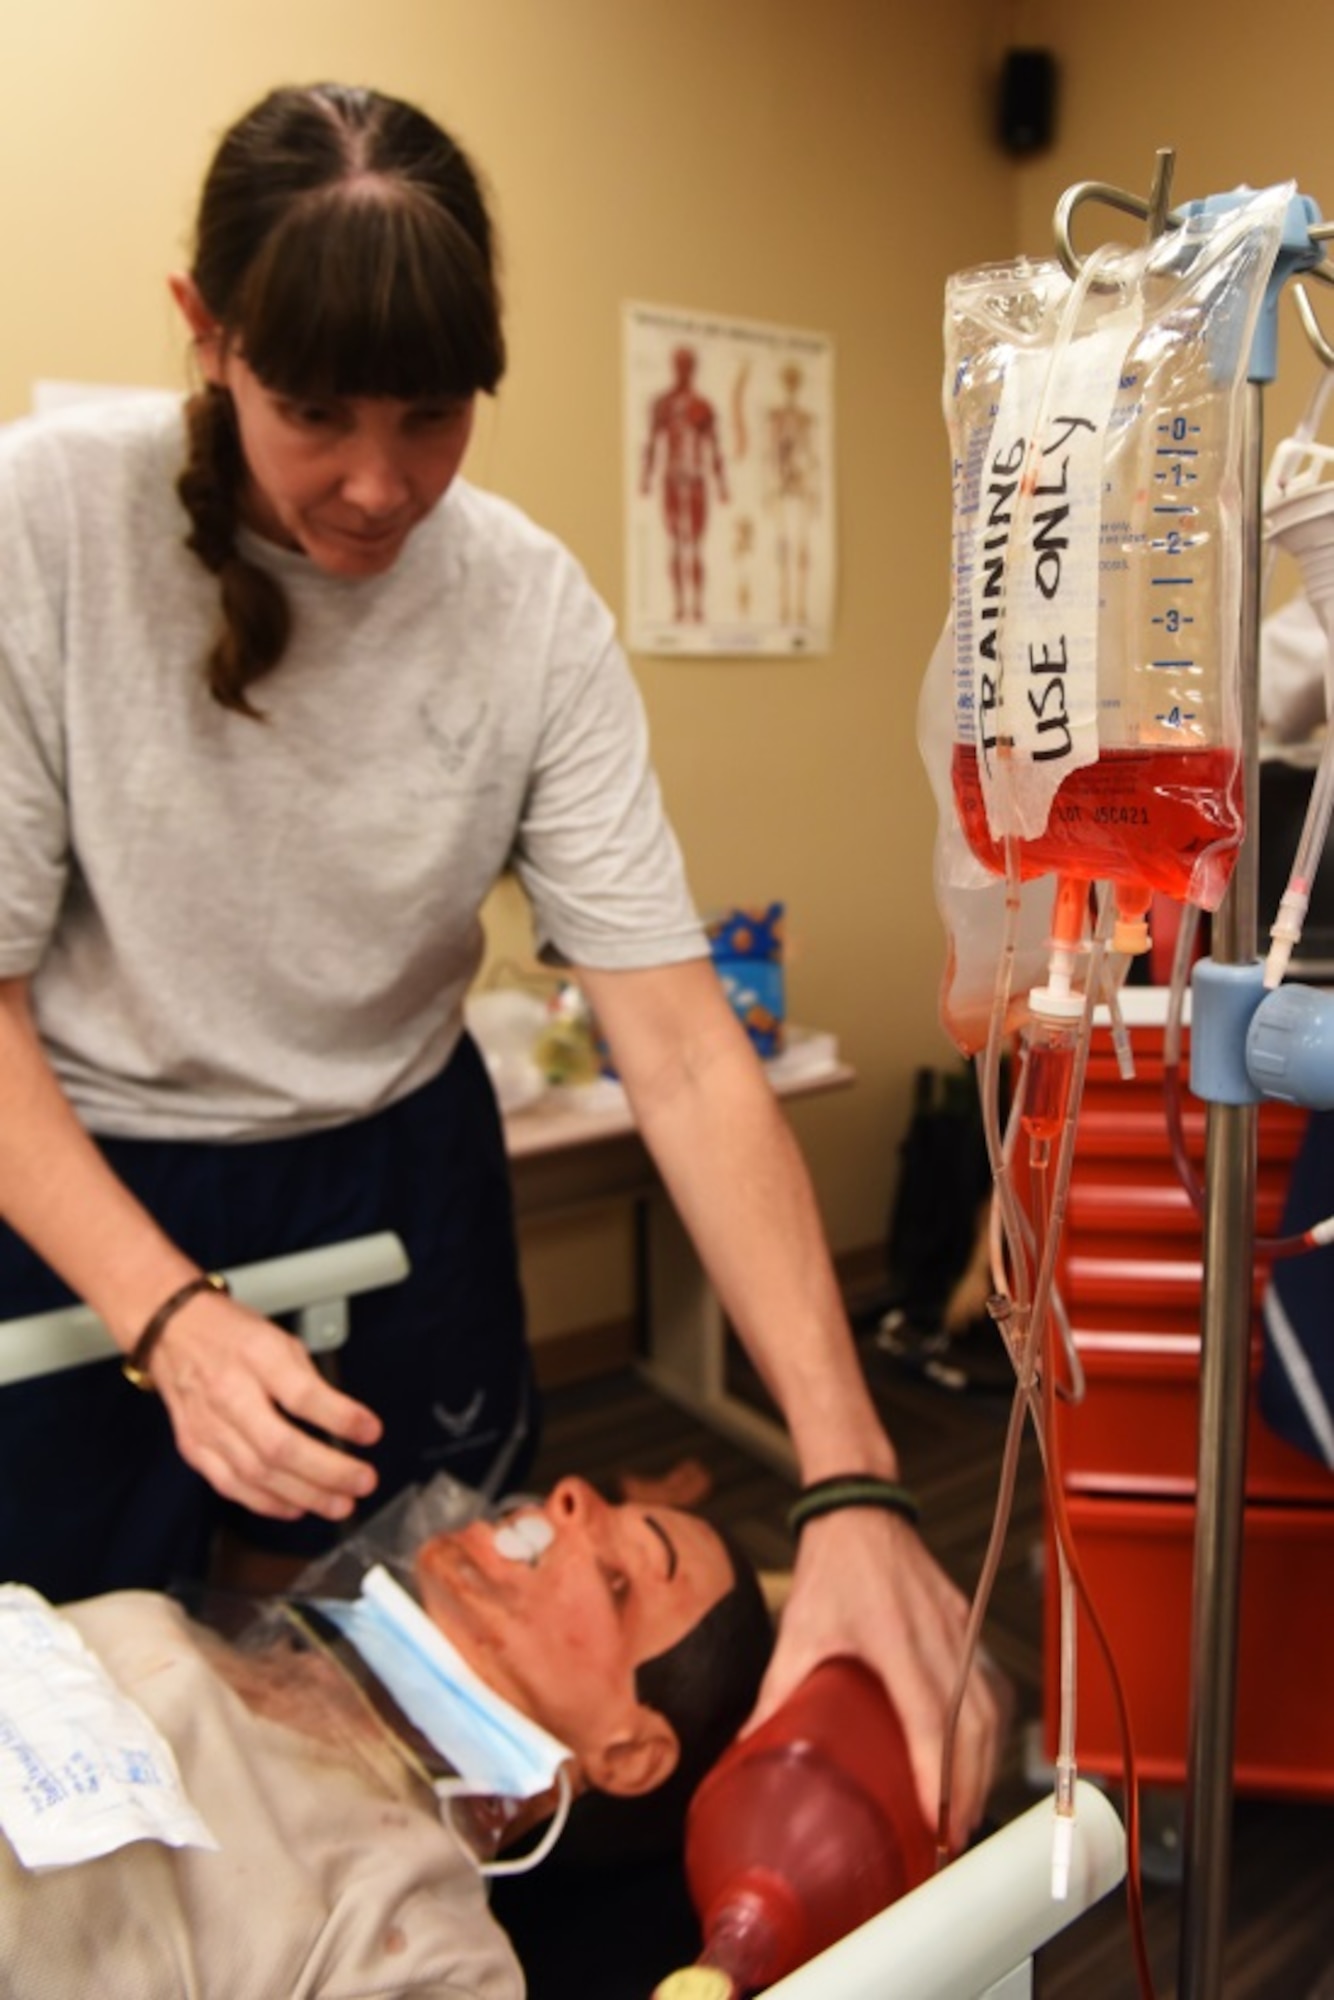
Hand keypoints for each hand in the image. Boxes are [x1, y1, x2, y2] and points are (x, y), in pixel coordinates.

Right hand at [146, 1287, 382, 1520]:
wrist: (173, 1332)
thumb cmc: (233, 1335)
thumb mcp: (280, 1339)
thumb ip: (309, 1380)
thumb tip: (345, 1423)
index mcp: (257, 1357)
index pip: (302, 1395)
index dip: (341, 1417)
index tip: (371, 1432)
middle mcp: (229, 1393)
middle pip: (280, 1446)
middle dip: (328, 1472)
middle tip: (362, 1482)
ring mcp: (208, 1426)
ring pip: (258, 1474)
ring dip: (306, 1496)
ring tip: (340, 1503)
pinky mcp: (195, 1448)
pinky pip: (233, 1486)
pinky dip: (268, 1503)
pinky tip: (297, 1506)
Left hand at [746, 1507, 1001, 1850]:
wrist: (861, 1509)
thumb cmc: (831, 1567)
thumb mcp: (798, 1629)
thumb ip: (777, 1689)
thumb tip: (750, 1746)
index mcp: (895, 1639)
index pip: (930, 1717)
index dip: (938, 1773)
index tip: (938, 1820)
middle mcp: (939, 1637)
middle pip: (971, 1726)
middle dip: (968, 1787)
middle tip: (951, 1837)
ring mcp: (961, 1631)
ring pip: (990, 1709)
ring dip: (985, 1763)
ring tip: (966, 1810)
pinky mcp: (968, 1627)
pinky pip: (993, 1686)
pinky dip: (994, 1728)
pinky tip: (982, 1755)